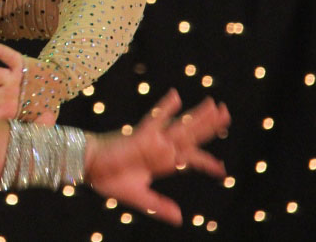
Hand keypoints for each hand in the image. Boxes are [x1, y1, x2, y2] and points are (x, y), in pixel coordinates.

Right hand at [86, 89, 229, 226]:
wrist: (89, 169)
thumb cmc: (110, 179)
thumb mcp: (139, 198)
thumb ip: (159, 206)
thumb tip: (180, 219)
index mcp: (162, 162)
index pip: (189, 159)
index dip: (207, 163)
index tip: (223, 171)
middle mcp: (161, 149)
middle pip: (191, 136)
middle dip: (210, 126)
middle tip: (226, 113)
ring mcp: (152, 140)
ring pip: (181, 127)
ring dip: (198, 117)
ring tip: (215, 105)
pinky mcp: (139, 136)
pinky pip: (154, 120)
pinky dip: (165, 109)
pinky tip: (176, 96)